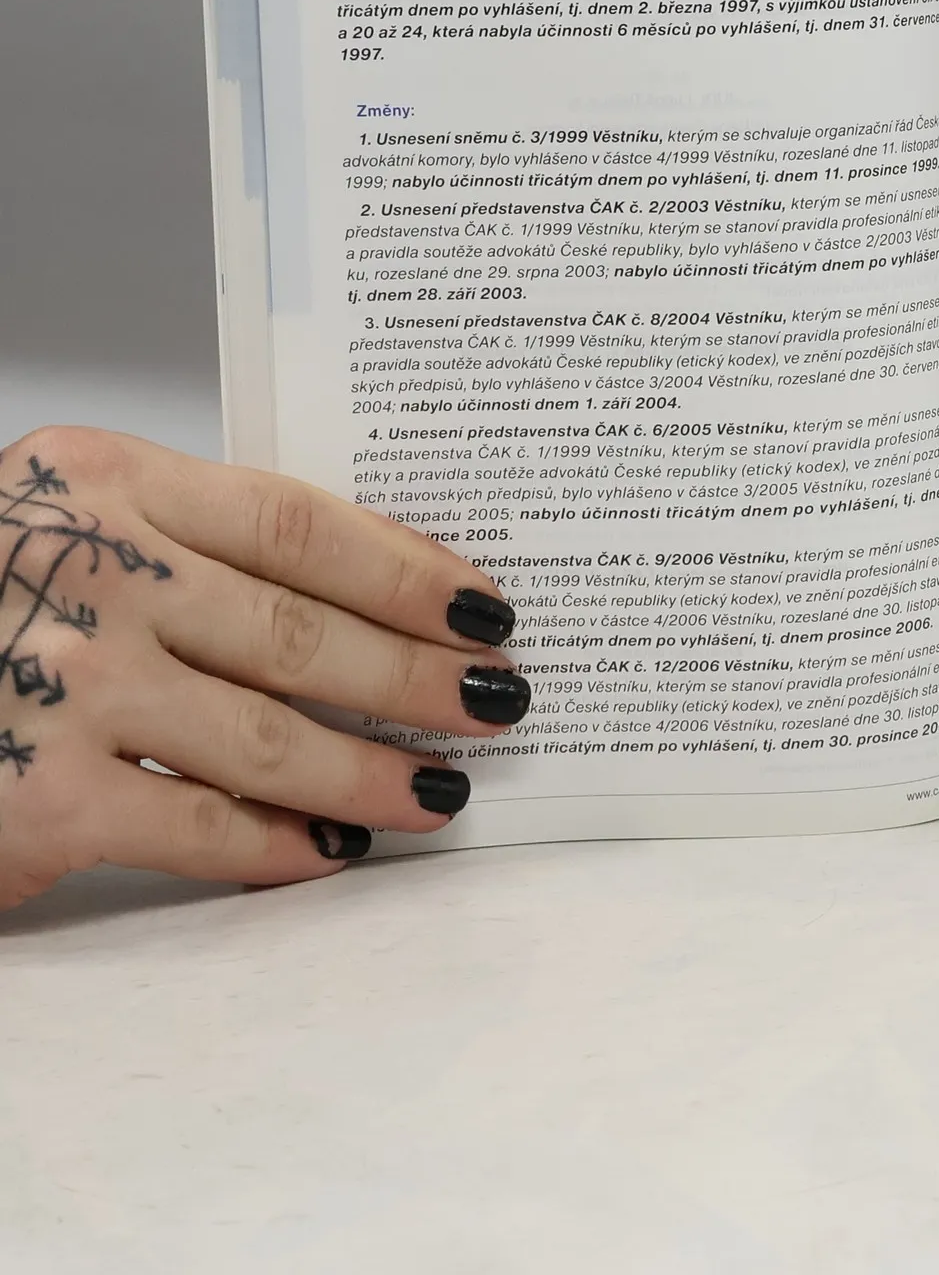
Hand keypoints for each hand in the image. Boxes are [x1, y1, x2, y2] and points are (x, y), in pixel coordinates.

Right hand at [0, 427, 530, 909]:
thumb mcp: (72, 526)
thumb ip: (199, 543)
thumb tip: (392, 582)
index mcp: (104, 481)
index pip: (298, 521)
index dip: (407, 569)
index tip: (483, 605)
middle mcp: (81, 570)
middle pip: (298, 628)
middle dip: (417, 673)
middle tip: (499, 699)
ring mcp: (54, 684)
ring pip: (265, 734)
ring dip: (372, 768)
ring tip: (442, 788)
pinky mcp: (31, 797)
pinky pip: (196, 825)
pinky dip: (281, 843)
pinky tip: (336, 850)